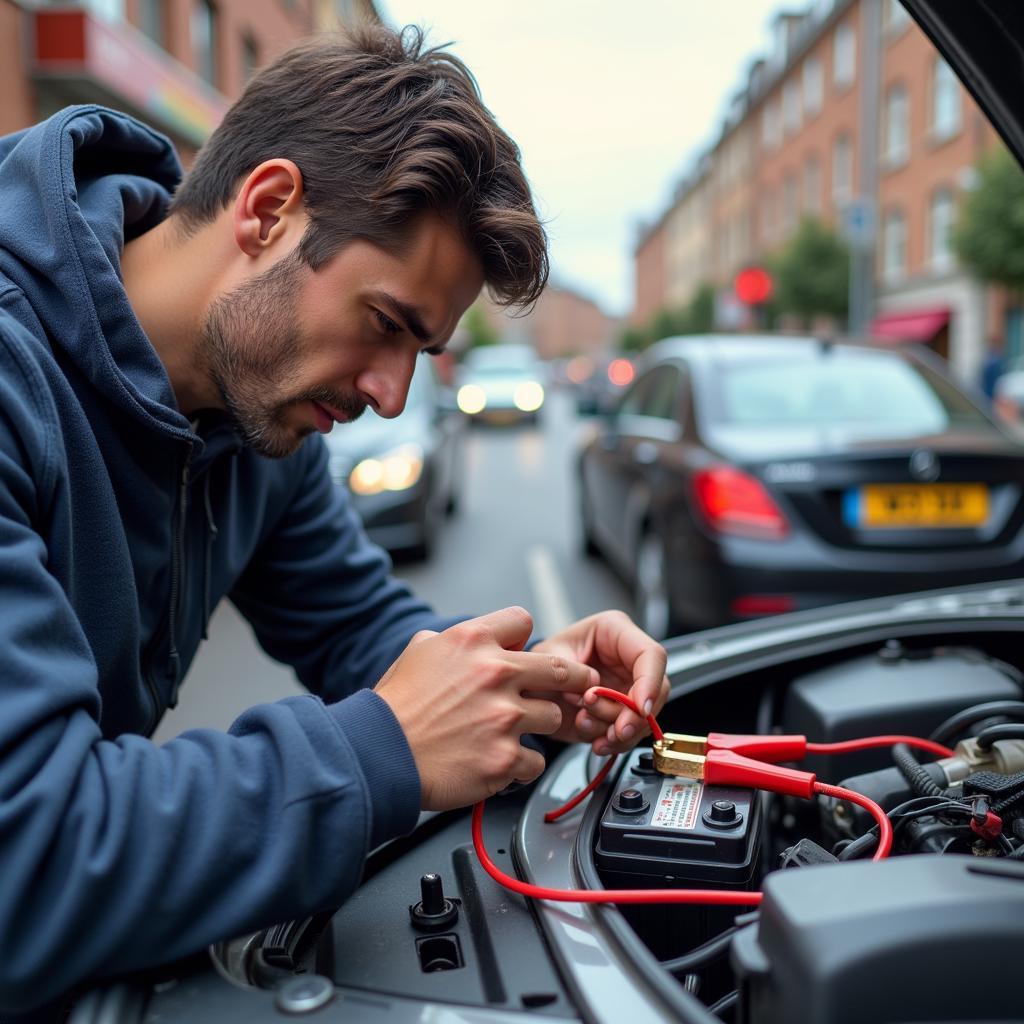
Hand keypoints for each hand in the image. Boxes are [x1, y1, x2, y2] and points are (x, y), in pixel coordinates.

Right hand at [375, 606, 599, 810]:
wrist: (379, 753)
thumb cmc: (395, 707)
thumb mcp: (417, 652)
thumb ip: (448, 640)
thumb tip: (463, 639)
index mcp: (473, 641)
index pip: (523, 621)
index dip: (522, 638)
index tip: (525, 652)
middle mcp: (495, 673)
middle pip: (560, 668)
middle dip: (572, 678)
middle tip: (581, 685)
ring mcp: (504, 717)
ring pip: (553, 716)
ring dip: (539, 725)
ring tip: (514, 733)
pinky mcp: (505, 758)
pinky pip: (536, 761)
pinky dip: (522, 766)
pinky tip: (504, 763)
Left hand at [530, 610, 668, 755]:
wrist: (530, 686)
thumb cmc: (539, 660)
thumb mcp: (546, 655)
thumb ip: (567, 669)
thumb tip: (595, 691)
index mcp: (615, 632)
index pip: (650, 654)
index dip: (650, 683)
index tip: (640, 708)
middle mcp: (627, 659)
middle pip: (655, 689)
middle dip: (634, 716)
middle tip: (612, 730)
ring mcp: (627, 687)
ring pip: (644, 716)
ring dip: (618, 730)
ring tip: (586, 725)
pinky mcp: (621, 712)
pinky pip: (631, 733)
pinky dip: (614, 743)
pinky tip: (595, 740)